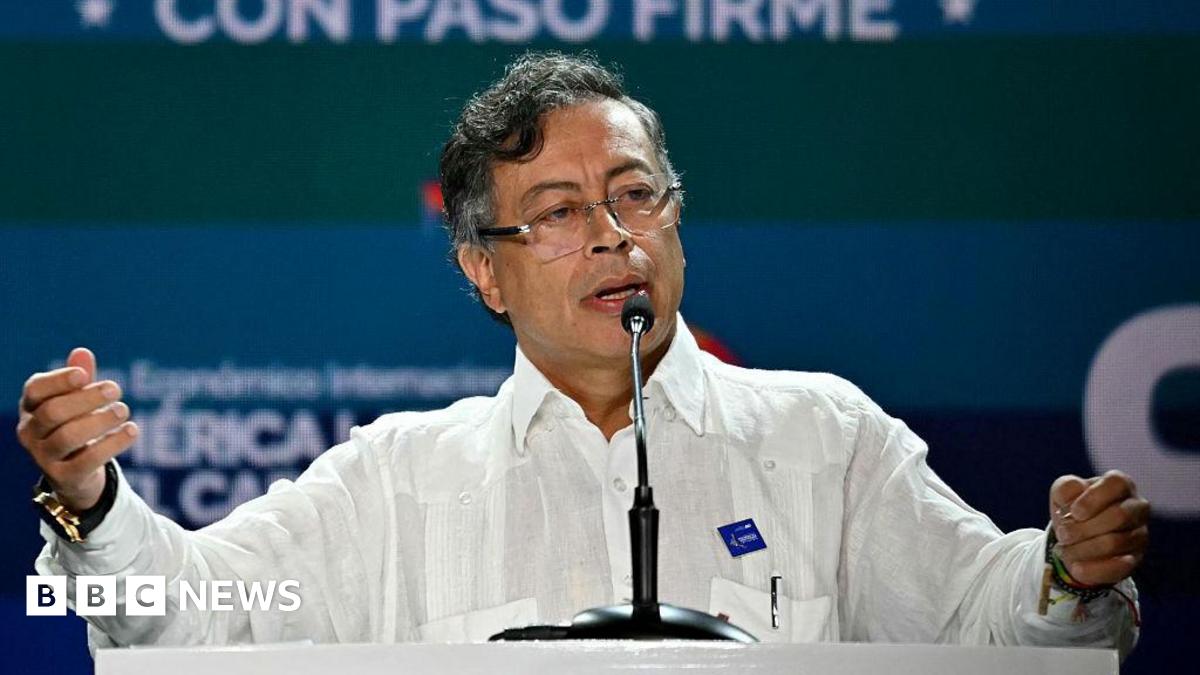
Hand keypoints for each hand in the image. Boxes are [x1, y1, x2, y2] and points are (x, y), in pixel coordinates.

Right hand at [16, 348, 137, 511]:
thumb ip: (80, 379)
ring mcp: (44, 457)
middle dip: (86, 399)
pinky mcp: (65, 477)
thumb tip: (82, 352)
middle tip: (116, 390)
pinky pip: (87, 461)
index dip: (59, 381)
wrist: (75, 472)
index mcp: (30, 407)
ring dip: (100, 421)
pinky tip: (132, 430)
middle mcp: (30, 432)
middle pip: (53, 412)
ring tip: (123, 410)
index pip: (35, 390)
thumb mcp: (77, 400)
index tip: (85, 375)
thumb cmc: (76, 424)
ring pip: (68, 437)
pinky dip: (112, 444)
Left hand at [1049, 471, 1149, 586]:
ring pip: (1115, 543)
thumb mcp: (1062, 493)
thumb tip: (1073, 492)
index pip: (1116, 484)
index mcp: (1120, 484)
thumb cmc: (1072, 508)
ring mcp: (1140, 534)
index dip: (1093, 499)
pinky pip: (1118, 567)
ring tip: (1064, 549)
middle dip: (1084, 528)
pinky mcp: (1135, 559)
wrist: (1076, 538)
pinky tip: (1076, 567)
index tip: (1074, 512)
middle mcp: (1137, 507)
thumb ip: (1065, 488)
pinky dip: (1092, 568)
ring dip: (1082, 548)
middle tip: (1062, 534)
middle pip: (1119, 516)